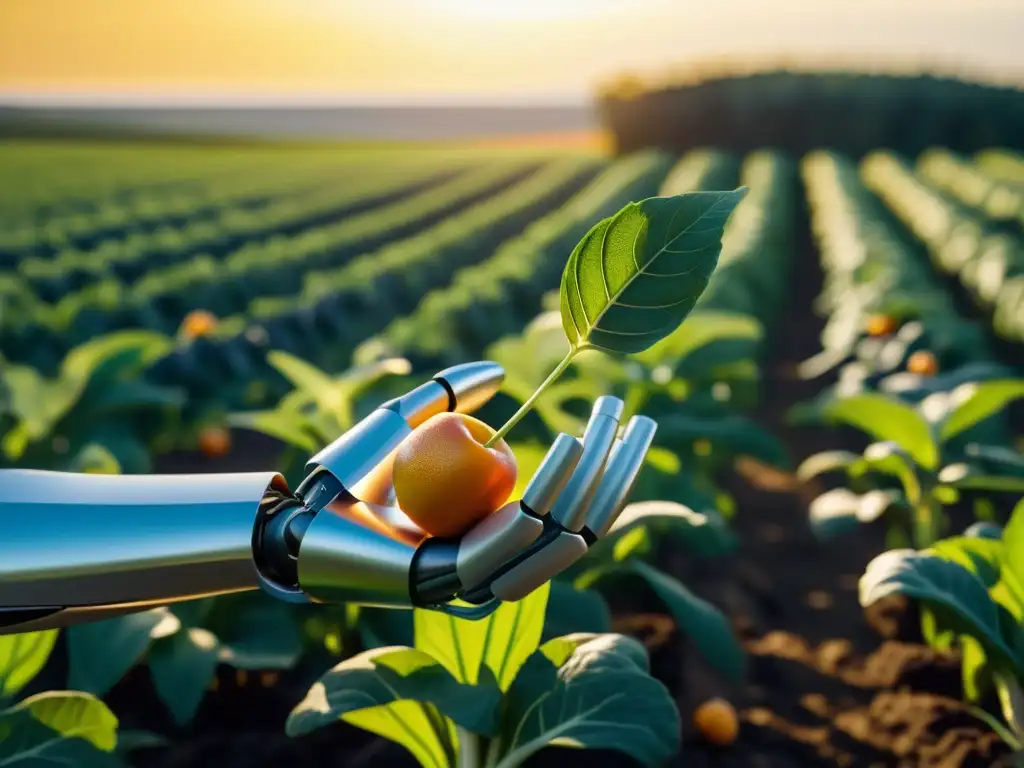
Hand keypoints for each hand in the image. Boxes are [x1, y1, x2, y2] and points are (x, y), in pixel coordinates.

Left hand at [275, 361, 656, 618]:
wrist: (296, 516)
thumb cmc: (351, 476)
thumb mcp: (407, 424)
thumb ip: (450, 397)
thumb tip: (502, 374)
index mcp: (499, 541)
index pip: (576, 510)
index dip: (613, 468)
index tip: (632, 419)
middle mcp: (498, 568)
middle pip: (581, 523)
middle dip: (616, 470)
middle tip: (634, 416)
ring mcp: (476, 582)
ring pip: (558, 535)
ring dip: (590, 480)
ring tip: (600, 425)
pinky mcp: (450, 583)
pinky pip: (510, 540)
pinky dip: (543, 497)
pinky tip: (565, 452)